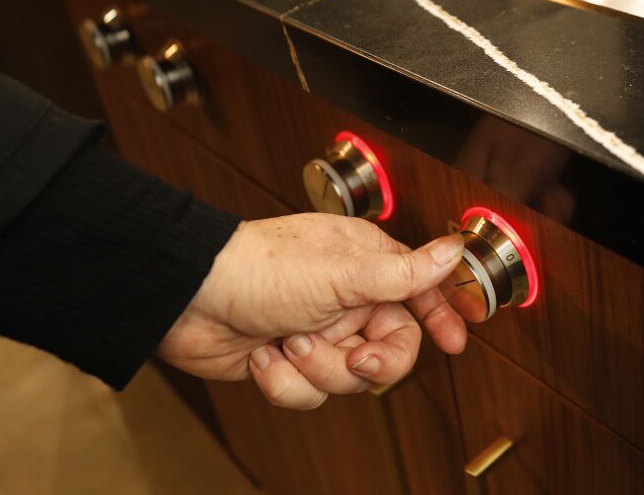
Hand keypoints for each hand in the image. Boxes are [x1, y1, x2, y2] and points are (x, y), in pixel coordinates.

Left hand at [157, 213, 465, 409]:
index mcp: (366, 264)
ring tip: (288, 341)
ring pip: (348, 378)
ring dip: (315, 368)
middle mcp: (347, 298)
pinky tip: (264, 356)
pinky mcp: (289, 362)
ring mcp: (318, 332)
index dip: (442, 316)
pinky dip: (284, 381)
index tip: (457, 341)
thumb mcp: (342, 272)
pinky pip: (309, 393)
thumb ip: (404, 272)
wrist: (185, 301)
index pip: (421, 292)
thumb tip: (454, 250)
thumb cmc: (258, 268)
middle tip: (355, 357)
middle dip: (368, 361)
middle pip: (391, 348)